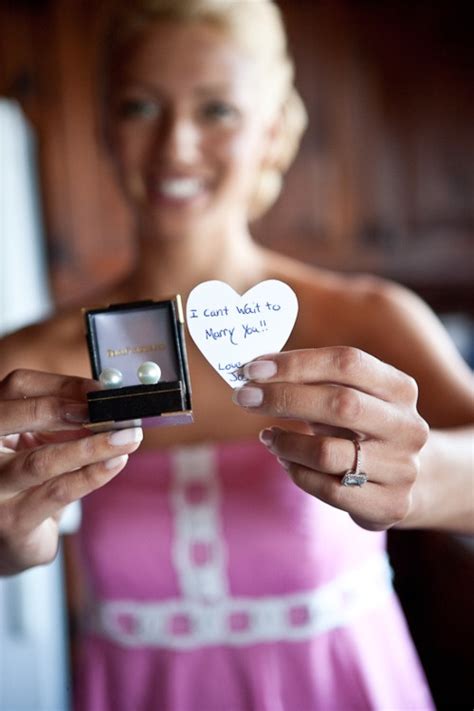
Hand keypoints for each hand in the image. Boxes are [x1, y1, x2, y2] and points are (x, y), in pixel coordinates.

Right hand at [0, 369, 142, 574]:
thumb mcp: (41, 441)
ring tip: (127, 438)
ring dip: (91, 447)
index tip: (101, 390)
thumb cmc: (31, 479)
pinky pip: (57, 493)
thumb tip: (111, 400)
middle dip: (66, 409)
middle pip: (14, 417)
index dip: (60, 384)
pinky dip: (92, 475)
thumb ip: (65, 420)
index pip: (18, 386)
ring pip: (39, 460)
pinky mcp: (12, 521)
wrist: (12, 538)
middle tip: (111, 411)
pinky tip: (116, 463)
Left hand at [233, 347, 428, 530]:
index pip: (347, 363)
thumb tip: (256, 372)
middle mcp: (407, 427)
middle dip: (283, 397)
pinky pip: (327, 489)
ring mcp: (402, 468)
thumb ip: (315, 382)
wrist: (408, 480)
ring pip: (327, 453)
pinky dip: (296, 472)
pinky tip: (285, 460)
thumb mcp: (352, 397)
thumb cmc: (363, 428)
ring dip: (286, 442)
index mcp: (400, 389)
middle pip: (340, 404)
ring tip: (267, 436)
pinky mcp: (389, 504)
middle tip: (244, 397)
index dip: (297, 363)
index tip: (253, 368)